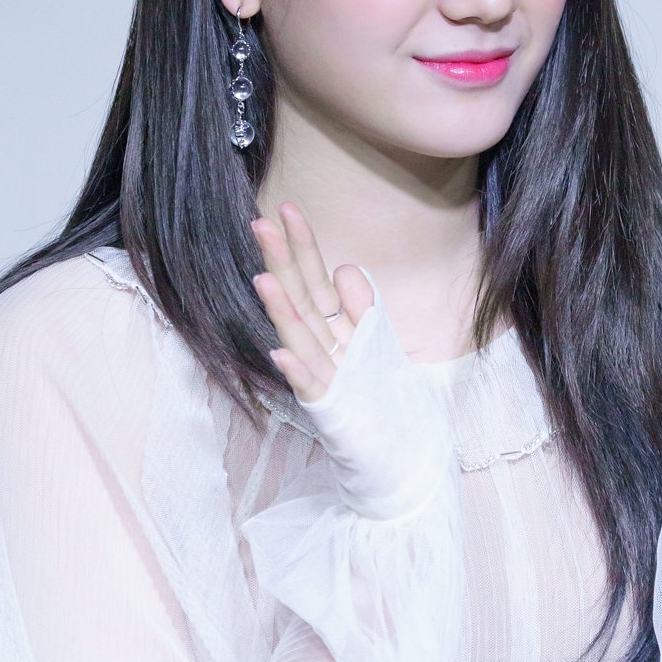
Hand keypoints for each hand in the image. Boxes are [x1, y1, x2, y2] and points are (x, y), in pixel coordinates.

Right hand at [250, 202, 374, 403]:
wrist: (401, 453)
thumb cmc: (385, 399)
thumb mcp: (378, 343)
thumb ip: (362, 307)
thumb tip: (342, 268)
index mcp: (335, 331)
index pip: (314, 281)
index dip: (302, 247)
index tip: (287, 209)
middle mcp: (323, 350)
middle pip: (300, 301)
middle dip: (281, 264)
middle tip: (261, 225)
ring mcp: (324, 381)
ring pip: (300, 341)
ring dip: (281, 312)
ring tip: (262, 281)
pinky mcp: (331, 413)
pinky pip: (313, 391)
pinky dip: (298, 373)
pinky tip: (282, 354)